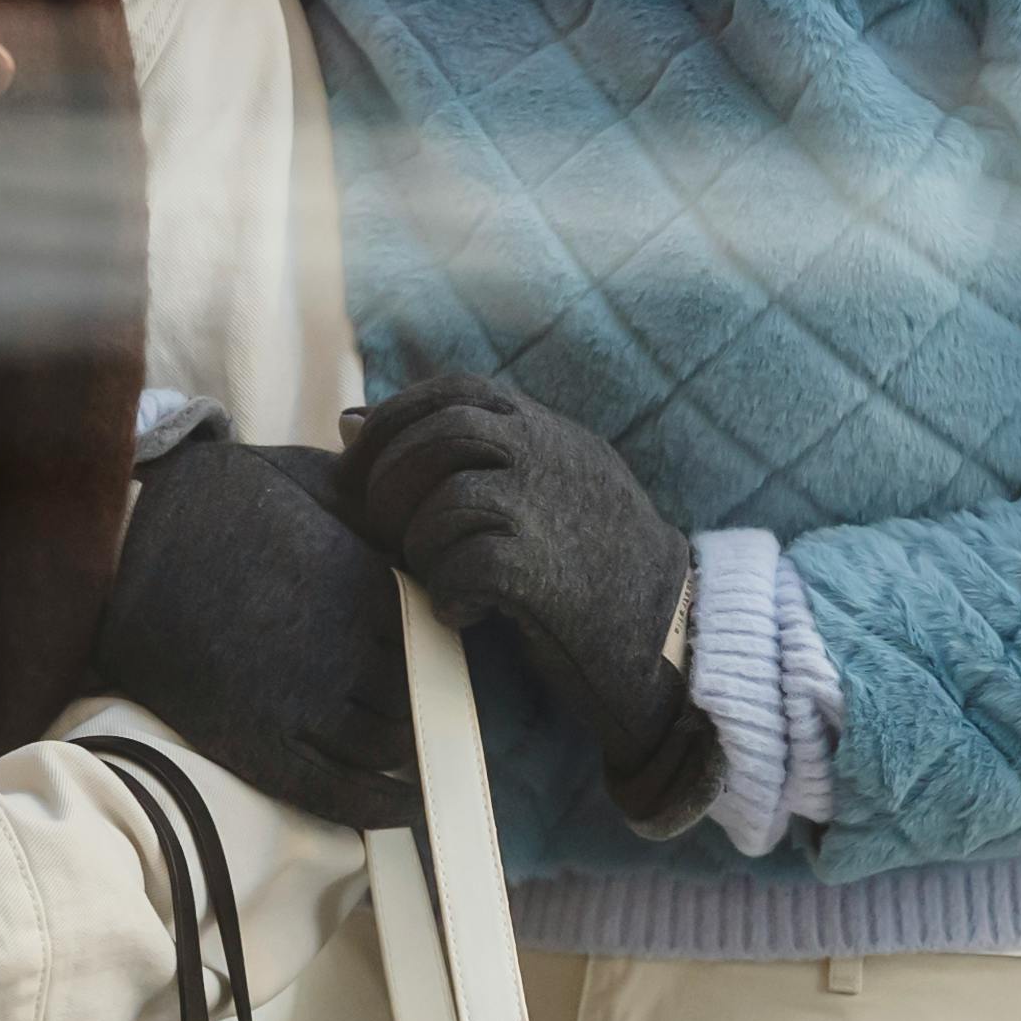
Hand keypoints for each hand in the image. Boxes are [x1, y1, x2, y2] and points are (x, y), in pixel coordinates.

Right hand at [88, 434, 421, 829]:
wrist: (120, 545)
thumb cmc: (209, 502)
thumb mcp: (298, 475)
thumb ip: (363, 495)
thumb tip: (407, 498)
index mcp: (363, 582)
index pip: (434, 634)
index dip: (438, 648)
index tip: (438, 656)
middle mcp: (344, 646)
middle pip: (417, 692)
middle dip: (426, 700)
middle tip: (429, 708)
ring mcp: (301, 700)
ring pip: (387, 744)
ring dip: (405, 749)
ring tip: (414, 753)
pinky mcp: (258, 741)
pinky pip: (338, 792)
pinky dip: (378, 806)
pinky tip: (400, 807)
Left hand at [337, 373, 713, 834]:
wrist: (672, 628)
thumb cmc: (592, 557)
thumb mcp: (542, 479)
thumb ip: (458, 447)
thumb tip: (349, 421)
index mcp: (546, 430)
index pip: (454, 391)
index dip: (394, 420)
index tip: (362, 467)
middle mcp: (548, 457)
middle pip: (441, 433)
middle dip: (389, 478)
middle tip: (378, 526)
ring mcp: (548, 512)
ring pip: (446, 501)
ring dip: (419, 543)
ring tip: (433, 574)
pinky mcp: (545, 573)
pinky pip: (465, 566)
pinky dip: (449, 593)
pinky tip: (464, 611)